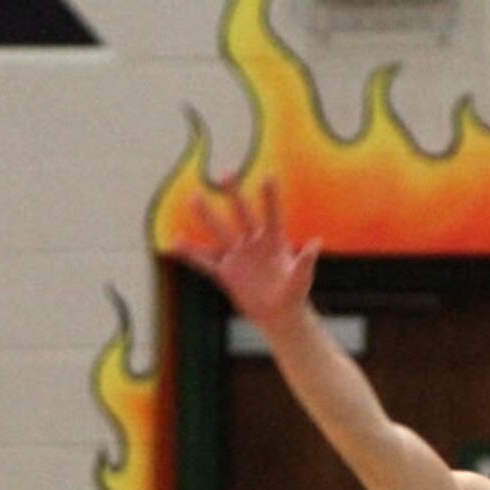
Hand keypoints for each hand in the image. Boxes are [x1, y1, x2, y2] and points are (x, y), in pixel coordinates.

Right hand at [178, 177, 319, 328]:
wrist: (278, 315)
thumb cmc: (294, 295)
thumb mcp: (300, 279)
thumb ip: (305, 261)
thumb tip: (316, 243)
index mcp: (274, 241)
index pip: (272, 214)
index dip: (270, 197)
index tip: (268, 175)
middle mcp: (253, 242)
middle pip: (242, 214)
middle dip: (234, 195)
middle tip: (226, 173)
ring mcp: (237, 255)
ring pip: (220, 232)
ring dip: (207, 216)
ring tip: (193, 197)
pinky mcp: (225, 272)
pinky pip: (205, 261)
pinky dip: (189, 253)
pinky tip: (172, 242)